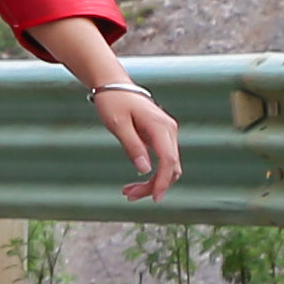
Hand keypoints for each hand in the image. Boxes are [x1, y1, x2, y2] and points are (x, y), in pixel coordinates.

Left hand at [96, 82, 183, 202]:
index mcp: (161, 127)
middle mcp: (169, 131)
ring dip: (152, 182)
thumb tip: (145, 170)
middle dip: (153, 185)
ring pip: (168, 166)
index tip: (155, 198)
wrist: (114, 85)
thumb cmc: (113, 101)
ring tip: (128, 193)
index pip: (168, 160)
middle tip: (128, 196)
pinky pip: (162, 160)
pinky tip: (135, 182)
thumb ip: (132, 146)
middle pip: (171, 167)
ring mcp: (167, 134)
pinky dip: (152, 173)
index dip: (163, 181)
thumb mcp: (117, 124)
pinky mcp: (161, 137)